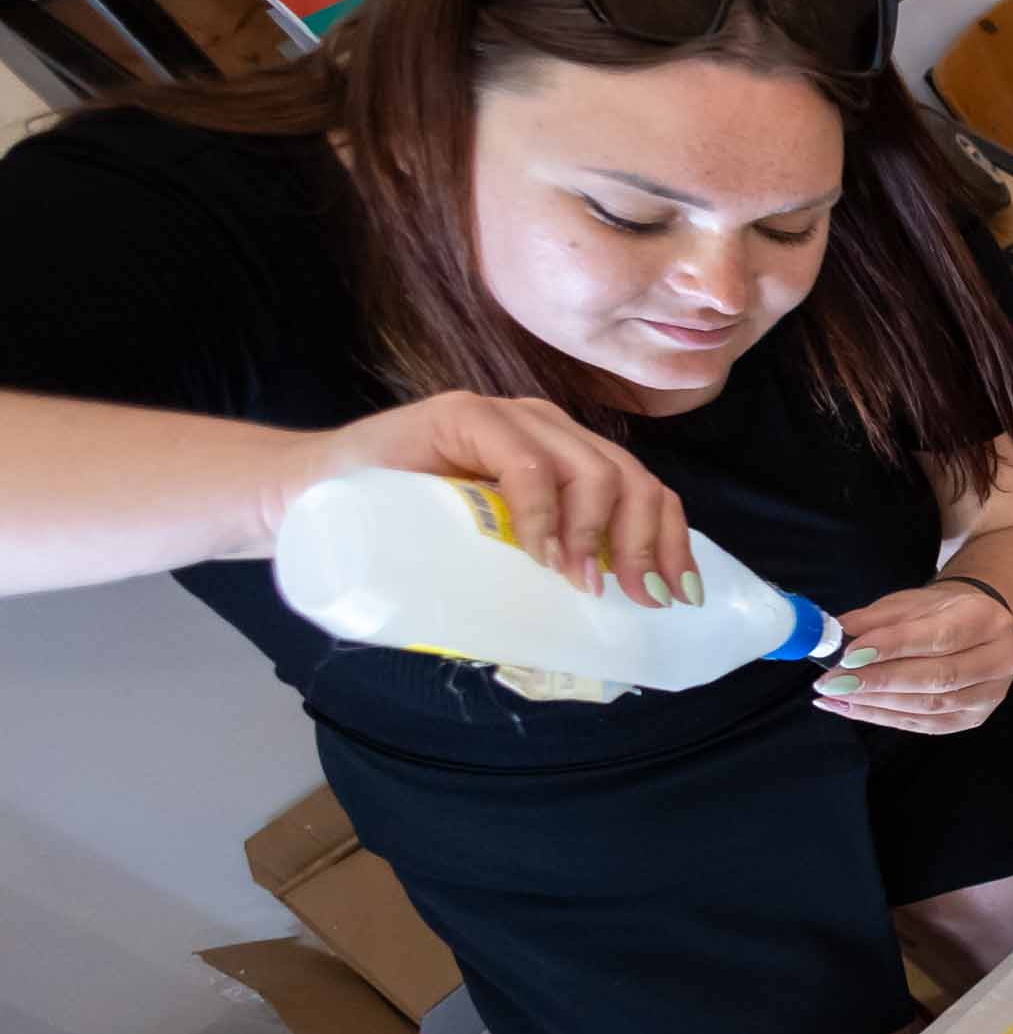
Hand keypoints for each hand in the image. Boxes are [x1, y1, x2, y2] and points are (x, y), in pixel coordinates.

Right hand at [298, 392, 691, 600]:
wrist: (311, 498)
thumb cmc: (405, 533)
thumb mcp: (493, 551)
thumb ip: (541, 560)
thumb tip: (602, 617)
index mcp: (565, 458)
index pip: (643, 490)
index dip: (670, 541)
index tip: (679, 595)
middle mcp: (547, 430)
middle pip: (630, 481)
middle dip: (645, 545)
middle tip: (635, 597)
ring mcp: (507, 418)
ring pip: (590, 468)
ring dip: (596, 533)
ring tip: (581, 582)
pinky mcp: (462, 416)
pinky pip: (524, 461)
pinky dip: (543, 511)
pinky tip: (541, 553)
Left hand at [816, 577, 1012, 733]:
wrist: (977, 632)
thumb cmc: (940, 613)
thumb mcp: (909, 603)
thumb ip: (875, 619)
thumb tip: (835, 635)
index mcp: (985, 620)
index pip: (939, 637)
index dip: (892, 647)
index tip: (848, 654)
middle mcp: (997, 659)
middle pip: (936, 677)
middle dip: (878, 681)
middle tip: (832, 681)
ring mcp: (988, 695)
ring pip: (928, 706)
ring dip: (874, 703)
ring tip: (833, 695)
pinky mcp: (972, 719)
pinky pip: (923, 724)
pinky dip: (881, 717)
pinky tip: (849, 708)